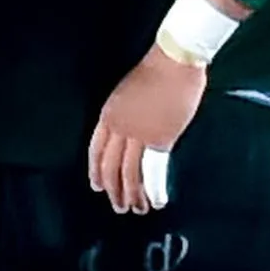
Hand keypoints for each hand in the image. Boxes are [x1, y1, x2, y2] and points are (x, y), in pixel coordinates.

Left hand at [88, 45, 205, 214]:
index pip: (96, 149)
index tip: (97, 185)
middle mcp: (119, 126)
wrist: (174, 61)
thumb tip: (137, 137)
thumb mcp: (130, 92)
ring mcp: (138, 134)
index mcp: (109, 112)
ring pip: (128, 173)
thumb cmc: (158, 69)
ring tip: (135, 209)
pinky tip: (155, 201)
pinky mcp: (160, 140)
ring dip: (131, 195)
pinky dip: (153, 189)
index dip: (95, 170)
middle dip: (113, 189)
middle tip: (118, 205)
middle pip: (110, 165)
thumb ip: (129, 115)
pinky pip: (153, 171)